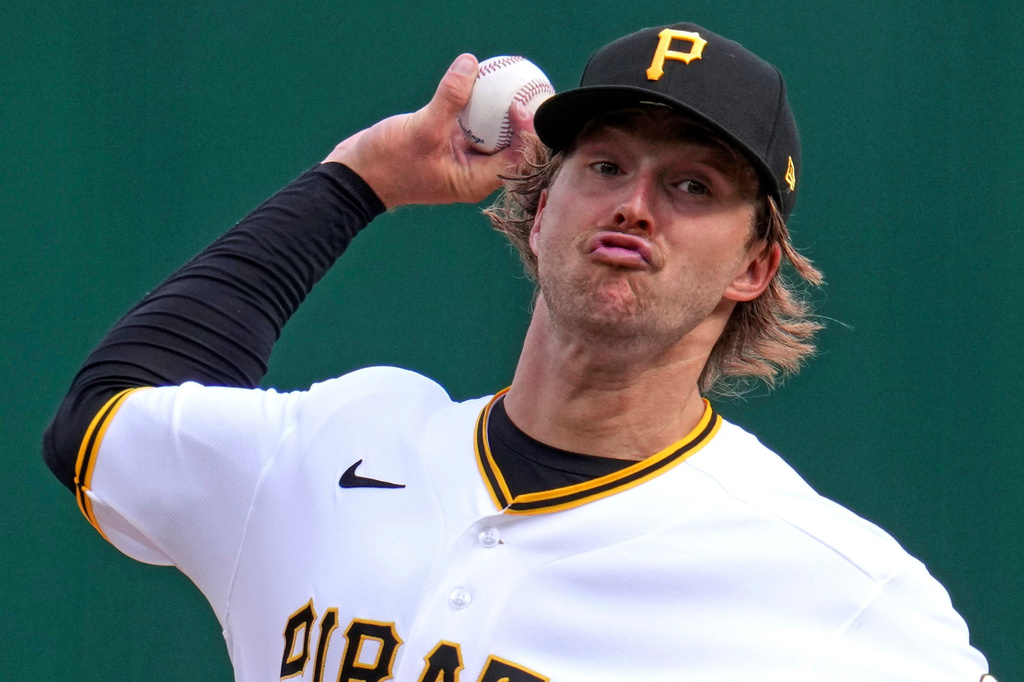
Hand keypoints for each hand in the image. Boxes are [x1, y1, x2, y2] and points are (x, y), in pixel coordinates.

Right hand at [323, 54, 535, 208]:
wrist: (356, 175)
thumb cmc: (388, 163)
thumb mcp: (422, 129)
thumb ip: (450, 99)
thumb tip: (471, 64)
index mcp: (477, 181)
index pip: (517, 158)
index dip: (526, 132)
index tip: (517, 103)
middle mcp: (475, 172)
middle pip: (510, 144)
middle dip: (518, 117)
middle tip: (524, 86)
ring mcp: (462, 157)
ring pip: (490, 130)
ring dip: (497, 107)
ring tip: (505, 79)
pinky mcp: (448, 143)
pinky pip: (470, 121)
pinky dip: (475, 104)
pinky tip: (477, 78)